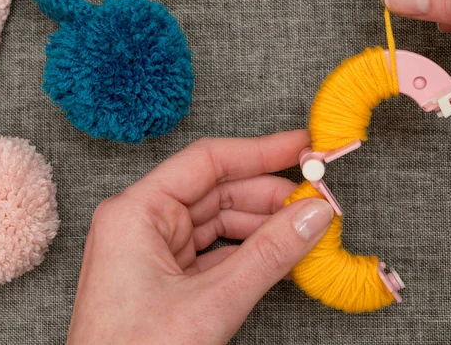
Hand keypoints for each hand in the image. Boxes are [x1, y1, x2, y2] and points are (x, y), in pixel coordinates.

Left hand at [66, 131, 333, 343]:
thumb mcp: (211, 303)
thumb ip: (268, 255)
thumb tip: (312, 215)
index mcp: (135, 212)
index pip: (207, 162)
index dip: (260, 151)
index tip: (303, 146)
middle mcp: (140, 223)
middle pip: (215, 191)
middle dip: (268, 196)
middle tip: (315, 199)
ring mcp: (151, 251)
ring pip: (217, 222)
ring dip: (262, 226)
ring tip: (305, 229)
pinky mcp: (164, 278)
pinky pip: (213, 251)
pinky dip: (247, 252)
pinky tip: (279, 253)